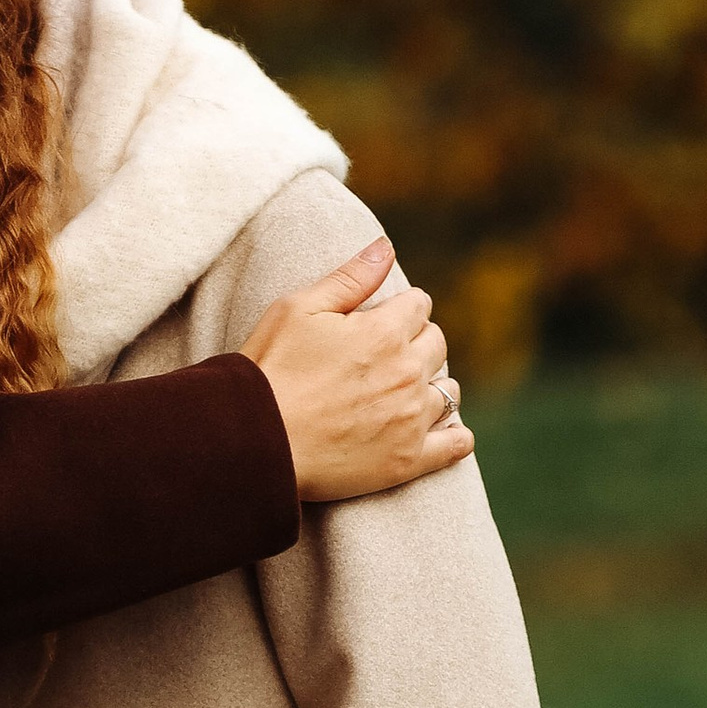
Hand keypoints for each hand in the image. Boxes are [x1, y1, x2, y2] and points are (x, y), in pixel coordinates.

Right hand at [243, 236, 473, 502]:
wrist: (251, 444)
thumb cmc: (267, 373)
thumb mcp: (298, 310)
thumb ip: (349, 278)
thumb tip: (386, 247)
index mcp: (384, 332)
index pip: (419, 305)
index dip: (399, 310)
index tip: (378, 323)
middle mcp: (406, 372)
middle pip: (437, 344)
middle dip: (415, 345)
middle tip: (382, 360)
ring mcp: (410, 419)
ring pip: (449, 391)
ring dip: (431, 387)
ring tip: (402, 396)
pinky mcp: (407, 460)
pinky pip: (455, 445)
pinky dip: (454, 438)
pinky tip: (441, 434)